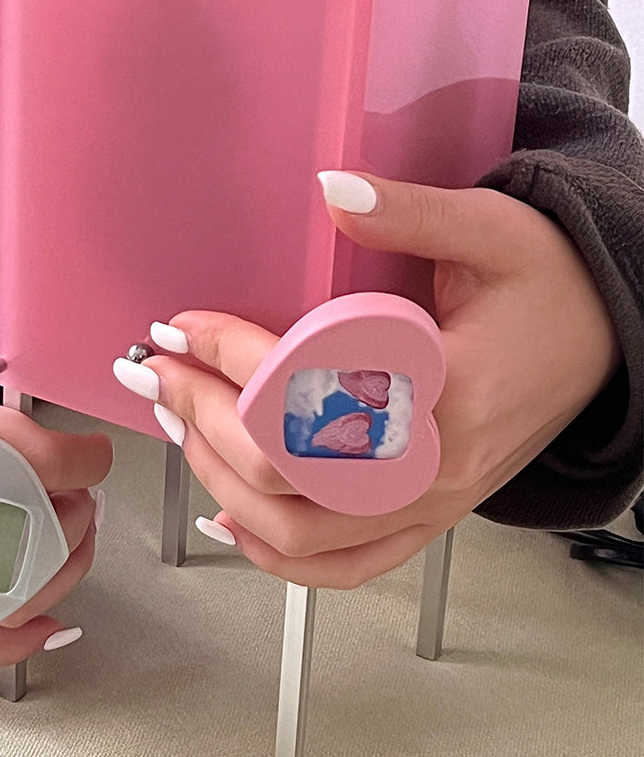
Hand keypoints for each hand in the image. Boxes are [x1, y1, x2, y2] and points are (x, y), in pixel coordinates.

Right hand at [0, 242, 112, 663]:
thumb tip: (32, 242)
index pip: (22, 459)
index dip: (81, 463)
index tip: (96, 453)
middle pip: (18, 534)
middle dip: (72, 519)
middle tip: (83, 495)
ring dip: (56, 575)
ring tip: (71, 539)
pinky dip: (2, 644)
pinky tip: (46, 627)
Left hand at [114, 173, 620, 588]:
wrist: (610, 337)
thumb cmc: (553, 284)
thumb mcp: (490, 228)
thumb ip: (408, 212)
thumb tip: (331, 189)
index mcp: (448, 394)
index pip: (309, 400)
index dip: (231, 359)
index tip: (183, 324)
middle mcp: (435, 469)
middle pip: (286, 480)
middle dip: (204, 421)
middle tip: (159, 371)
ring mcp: (431, 504)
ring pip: (301, 535)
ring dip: (222, 485)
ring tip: (180, 426)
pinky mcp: (429, 517)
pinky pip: (345, 567)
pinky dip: (278, 556)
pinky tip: (229, 518)